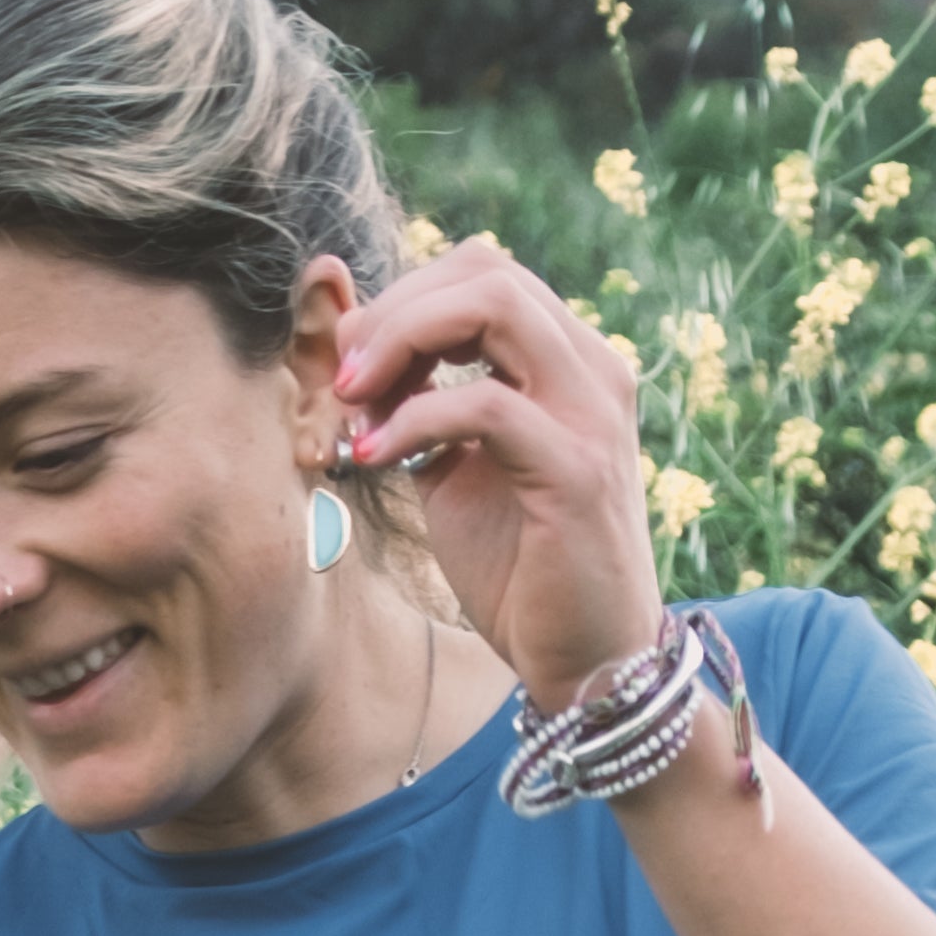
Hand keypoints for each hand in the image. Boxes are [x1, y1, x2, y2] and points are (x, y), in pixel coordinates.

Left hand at [330, 236, 664, 722]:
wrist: (589, 663)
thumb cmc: (523, 572)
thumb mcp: (456, 471)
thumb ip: (419, 410)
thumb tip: (355, 365)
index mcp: (570, 363)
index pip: (485, 275)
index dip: (406, 298)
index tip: (351, 359)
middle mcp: (593, 371)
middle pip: (487, 272)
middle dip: (396, 310)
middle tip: (342, 373)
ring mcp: (591, 414)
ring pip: (494, 308)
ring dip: (403, 341)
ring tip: (351, 401)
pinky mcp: (576, 470)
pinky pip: (484, 404)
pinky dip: (414, 419)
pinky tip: (374, 457)